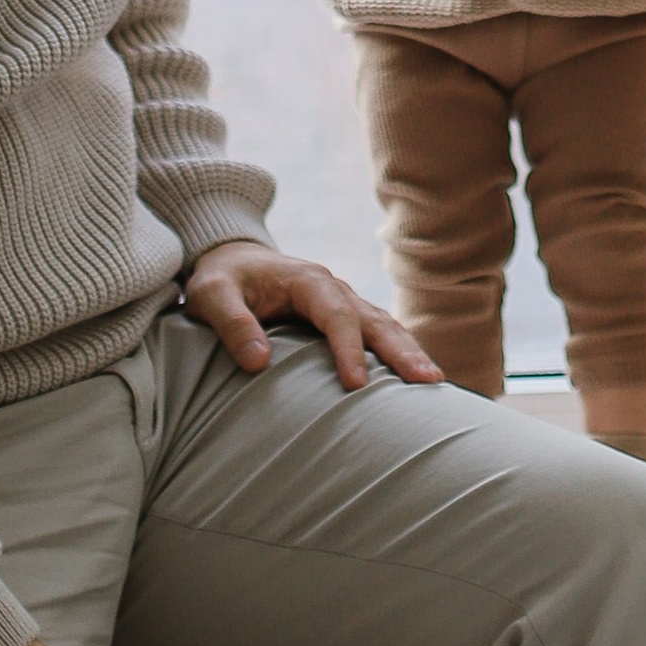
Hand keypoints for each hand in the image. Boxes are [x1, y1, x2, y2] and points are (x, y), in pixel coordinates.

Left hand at [183, 239, 441, 389]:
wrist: (230, 261)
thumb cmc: (220, 280)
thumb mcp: (211, 295)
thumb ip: (232, 323)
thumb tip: (259, 361)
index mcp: (307, 280)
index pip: (335, 314)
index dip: (348, 348)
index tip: (356, 385)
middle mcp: (333, 289)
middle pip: (375, 319)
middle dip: (401, 349)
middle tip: (427, 381)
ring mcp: (343, 302)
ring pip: (384, 326)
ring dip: (409, 351)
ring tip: (435, 382)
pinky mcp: (345, 318)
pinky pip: (378, 334)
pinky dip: (400, 352)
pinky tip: (416, 377)